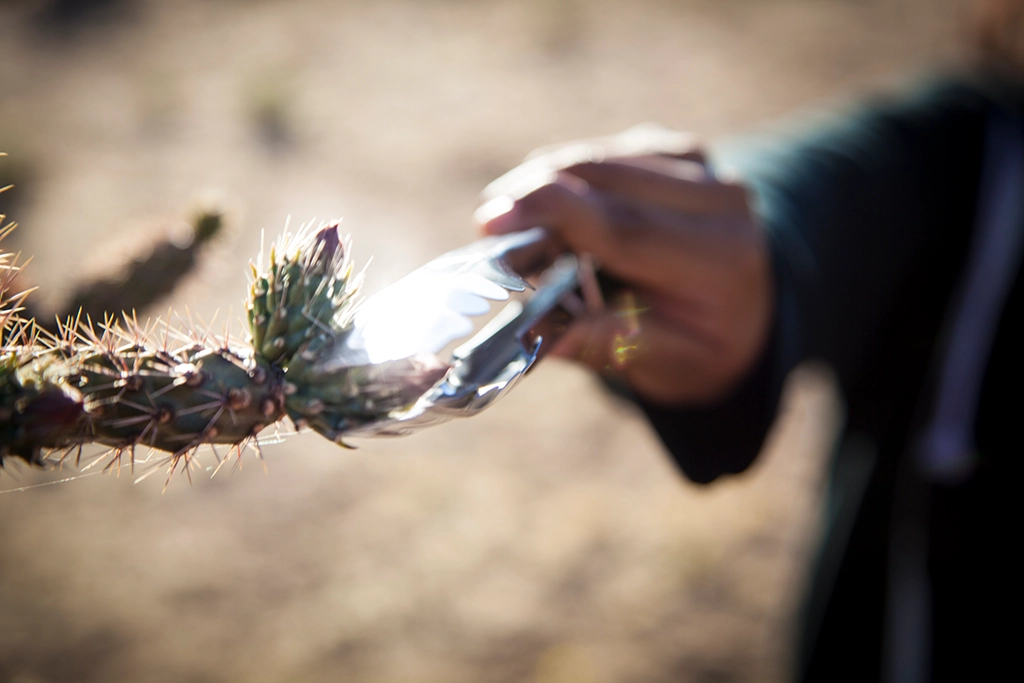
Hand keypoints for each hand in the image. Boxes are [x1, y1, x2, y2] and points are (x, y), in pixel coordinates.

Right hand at [474, 125, 773, 405]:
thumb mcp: (665, 366)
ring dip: (544, 184)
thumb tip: (544, 336)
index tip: (491, 219)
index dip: (553, 216)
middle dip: (534, 194)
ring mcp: (703, 166)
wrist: (749, 315)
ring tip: (515, 226)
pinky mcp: (680, 150)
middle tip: (487, 226)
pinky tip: (552, 211)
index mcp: (720, 259)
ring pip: (598, 156)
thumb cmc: (698, 348)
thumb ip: (609, 344)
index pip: (625, 226)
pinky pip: (605, 153)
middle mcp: (721, 200)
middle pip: (605, 177)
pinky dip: (567, 178)